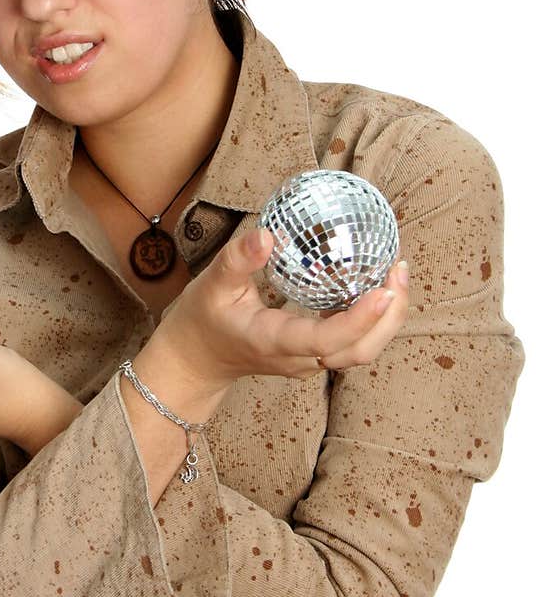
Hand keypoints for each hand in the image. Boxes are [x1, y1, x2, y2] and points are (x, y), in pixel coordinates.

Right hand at [157, 229, 409, 392]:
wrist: (197, 359)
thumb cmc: (203, 320)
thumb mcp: (212, 285)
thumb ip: (238, 259)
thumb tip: (268, 235)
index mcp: (274, 342)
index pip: (326, 341)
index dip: (360, 319)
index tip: (384, 289)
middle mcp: (298, 359)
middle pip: (359, 351)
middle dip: (389, 316)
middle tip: (398, 269)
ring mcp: (309, 362)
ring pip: (362, 351)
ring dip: (387, 318)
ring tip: (396, 274)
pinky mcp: (315, 356)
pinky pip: (354, 343)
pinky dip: (375, 319)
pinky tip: (377, 285)